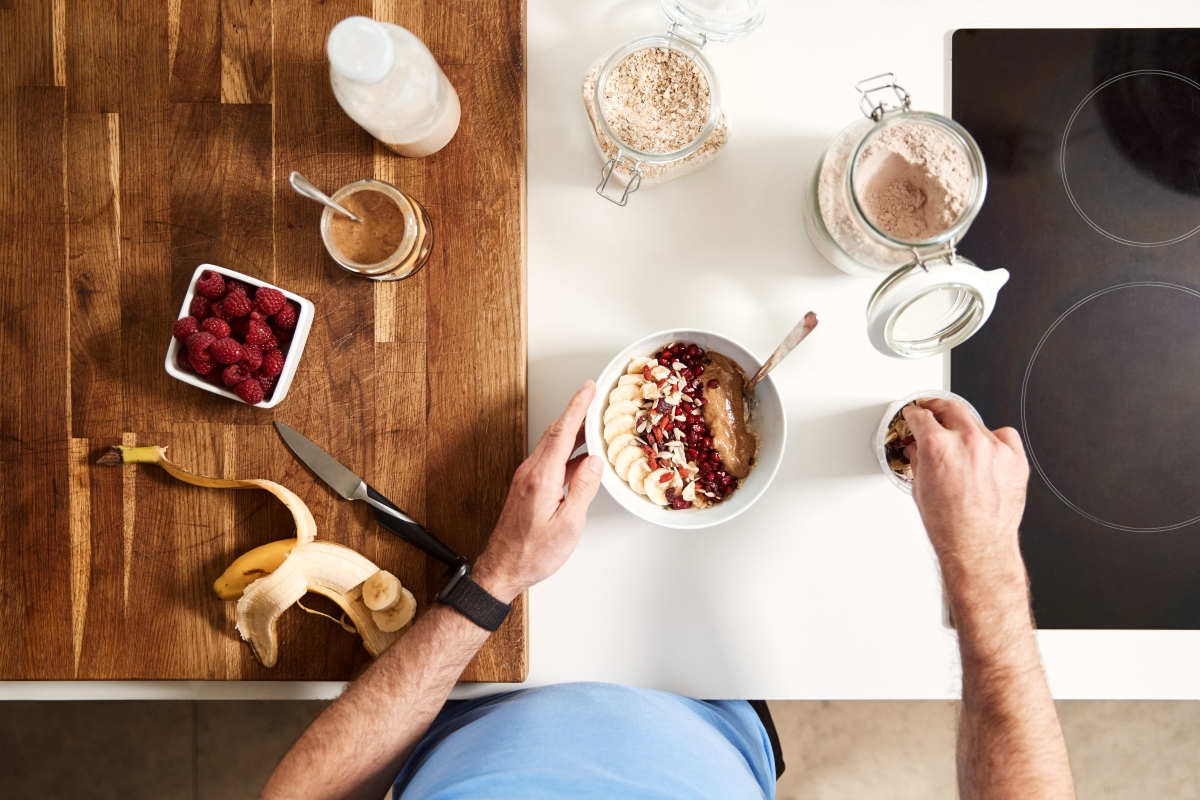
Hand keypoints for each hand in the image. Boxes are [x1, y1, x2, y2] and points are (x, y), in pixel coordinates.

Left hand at [472, 382, 603, 602]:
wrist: (503, 569)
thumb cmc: (532, 553)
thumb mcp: (569, 525)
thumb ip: (583, 489)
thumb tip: (594, 463)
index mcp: (542, 477)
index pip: (562, 431)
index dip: (577, 406)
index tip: (588, 388)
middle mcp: (530, 473)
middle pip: (556, 433)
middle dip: (577, 412)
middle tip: (595, 400)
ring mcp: (526, 479)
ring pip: (552, 446)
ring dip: (573, 433)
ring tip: (594, 427)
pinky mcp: (526, 488)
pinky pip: (549, 461)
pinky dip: (567, 453)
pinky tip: (580, 461)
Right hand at [902, 399, 1030, 599]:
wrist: (977, 546)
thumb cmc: (949, 525)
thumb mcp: (920, 488)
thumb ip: (919, 460)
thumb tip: (918, 450)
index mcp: (937, 445)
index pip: (921, 416)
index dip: (914, 413)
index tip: (914, 414)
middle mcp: (967, 441)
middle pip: (950, 407)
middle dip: (937, 409)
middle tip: (933, 412)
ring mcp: (994, 448)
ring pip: (976, 422)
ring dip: (965, 428)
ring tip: (960, 445)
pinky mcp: (1015, 459)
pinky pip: (1004, 436)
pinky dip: (995, 440)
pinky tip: (987, 451)